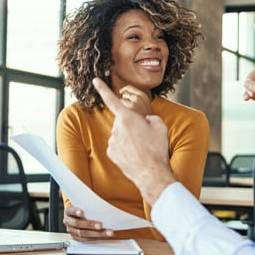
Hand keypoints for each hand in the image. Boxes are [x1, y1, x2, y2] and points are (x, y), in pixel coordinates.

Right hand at [63, 205, 112, 240]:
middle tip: (100, 225)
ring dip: (97, 234)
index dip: (76, 212)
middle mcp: (68, 221)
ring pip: (83, 234)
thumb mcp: (81, 205)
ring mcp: (71, 230)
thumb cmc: (81, 209)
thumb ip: (88, 205)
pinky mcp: (76, 237)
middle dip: (90, 225)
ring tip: (107, 232)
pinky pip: (85, 239)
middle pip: (78, 224)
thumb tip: (102, 206)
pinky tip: (103, 236)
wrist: (76, 216)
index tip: (82, 212)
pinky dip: (95, 238)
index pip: (71, 211)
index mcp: (68, 211)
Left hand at [92, 78, 176, 204]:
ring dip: (128, 137)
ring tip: (142, 147)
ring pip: (120, 134)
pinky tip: (135, 154)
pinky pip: (117, 145)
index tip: (95, 80)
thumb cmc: (157, 149)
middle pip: (122, 120)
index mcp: (128, 117)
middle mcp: (117, 128)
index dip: (103, 88)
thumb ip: (149, 117)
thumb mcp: (159, 125)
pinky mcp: (111, 153)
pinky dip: (125, 148)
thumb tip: (144, 121)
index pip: (112, 99)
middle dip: (131, 124)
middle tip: (144, 135)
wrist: (152, 173)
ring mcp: (112, 141)